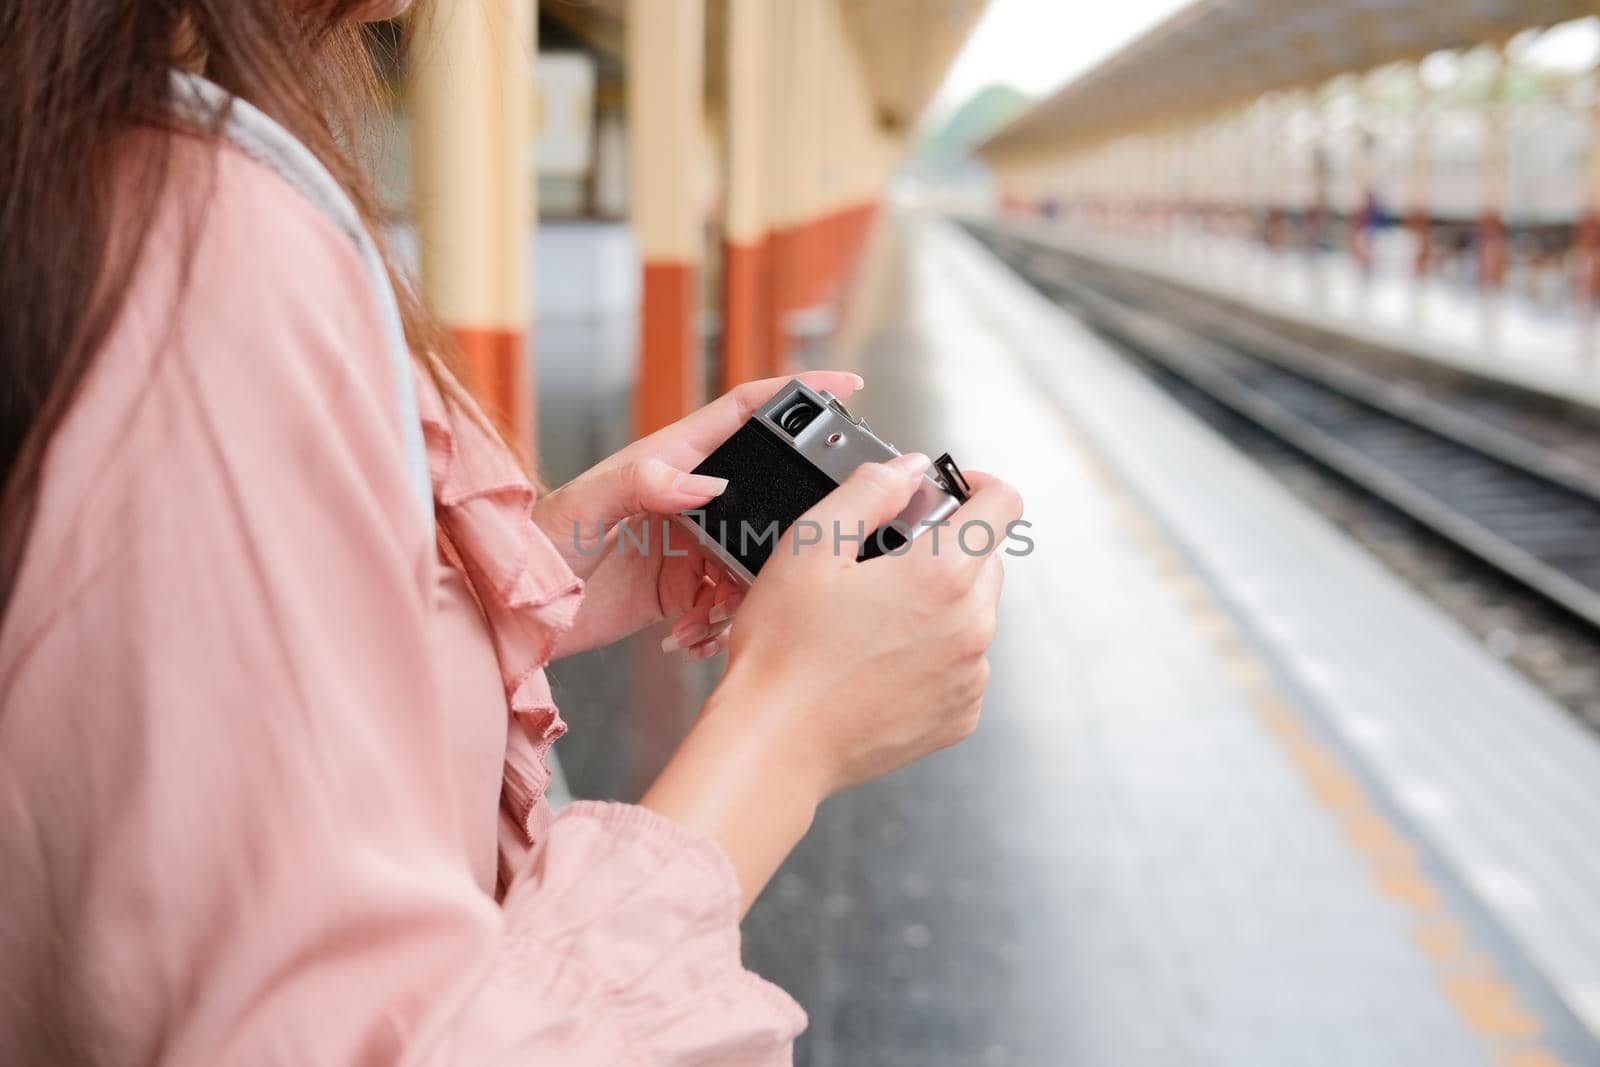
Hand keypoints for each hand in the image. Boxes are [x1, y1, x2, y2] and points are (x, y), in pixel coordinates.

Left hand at [533, 371, 864, 658]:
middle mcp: (689, 496)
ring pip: (755, 556)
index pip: (745, 411)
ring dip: (748, 591)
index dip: (796, 391)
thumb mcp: (588, 505)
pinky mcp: (684, 588)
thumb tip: (707, 481)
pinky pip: (728, 601)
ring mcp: (691, 542)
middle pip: (767, 491)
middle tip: (799, 551)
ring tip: (708, 617)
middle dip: (792, 520)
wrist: (513, 609)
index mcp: (671, 458)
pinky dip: (720, 622)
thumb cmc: (535, 541)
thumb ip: (644, 484)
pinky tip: (690, 636)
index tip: (846, 383)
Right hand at [641, 455, 1023, 910]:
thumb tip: (911, 468)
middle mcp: (972, 627)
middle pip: (987, 558)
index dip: (975, 483)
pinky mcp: (960, 715)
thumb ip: (870, 492)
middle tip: (883, 561)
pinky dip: (934, 652)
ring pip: (975, 612)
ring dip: (939, 602)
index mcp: (942, 576)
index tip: (946, 492)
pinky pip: (963, 663)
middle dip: (945, 546)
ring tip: (872, 619)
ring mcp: (970, 676)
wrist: (774, 744)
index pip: (1003, 504)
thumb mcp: (809, 547)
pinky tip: (879, 660)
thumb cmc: (783, 652)